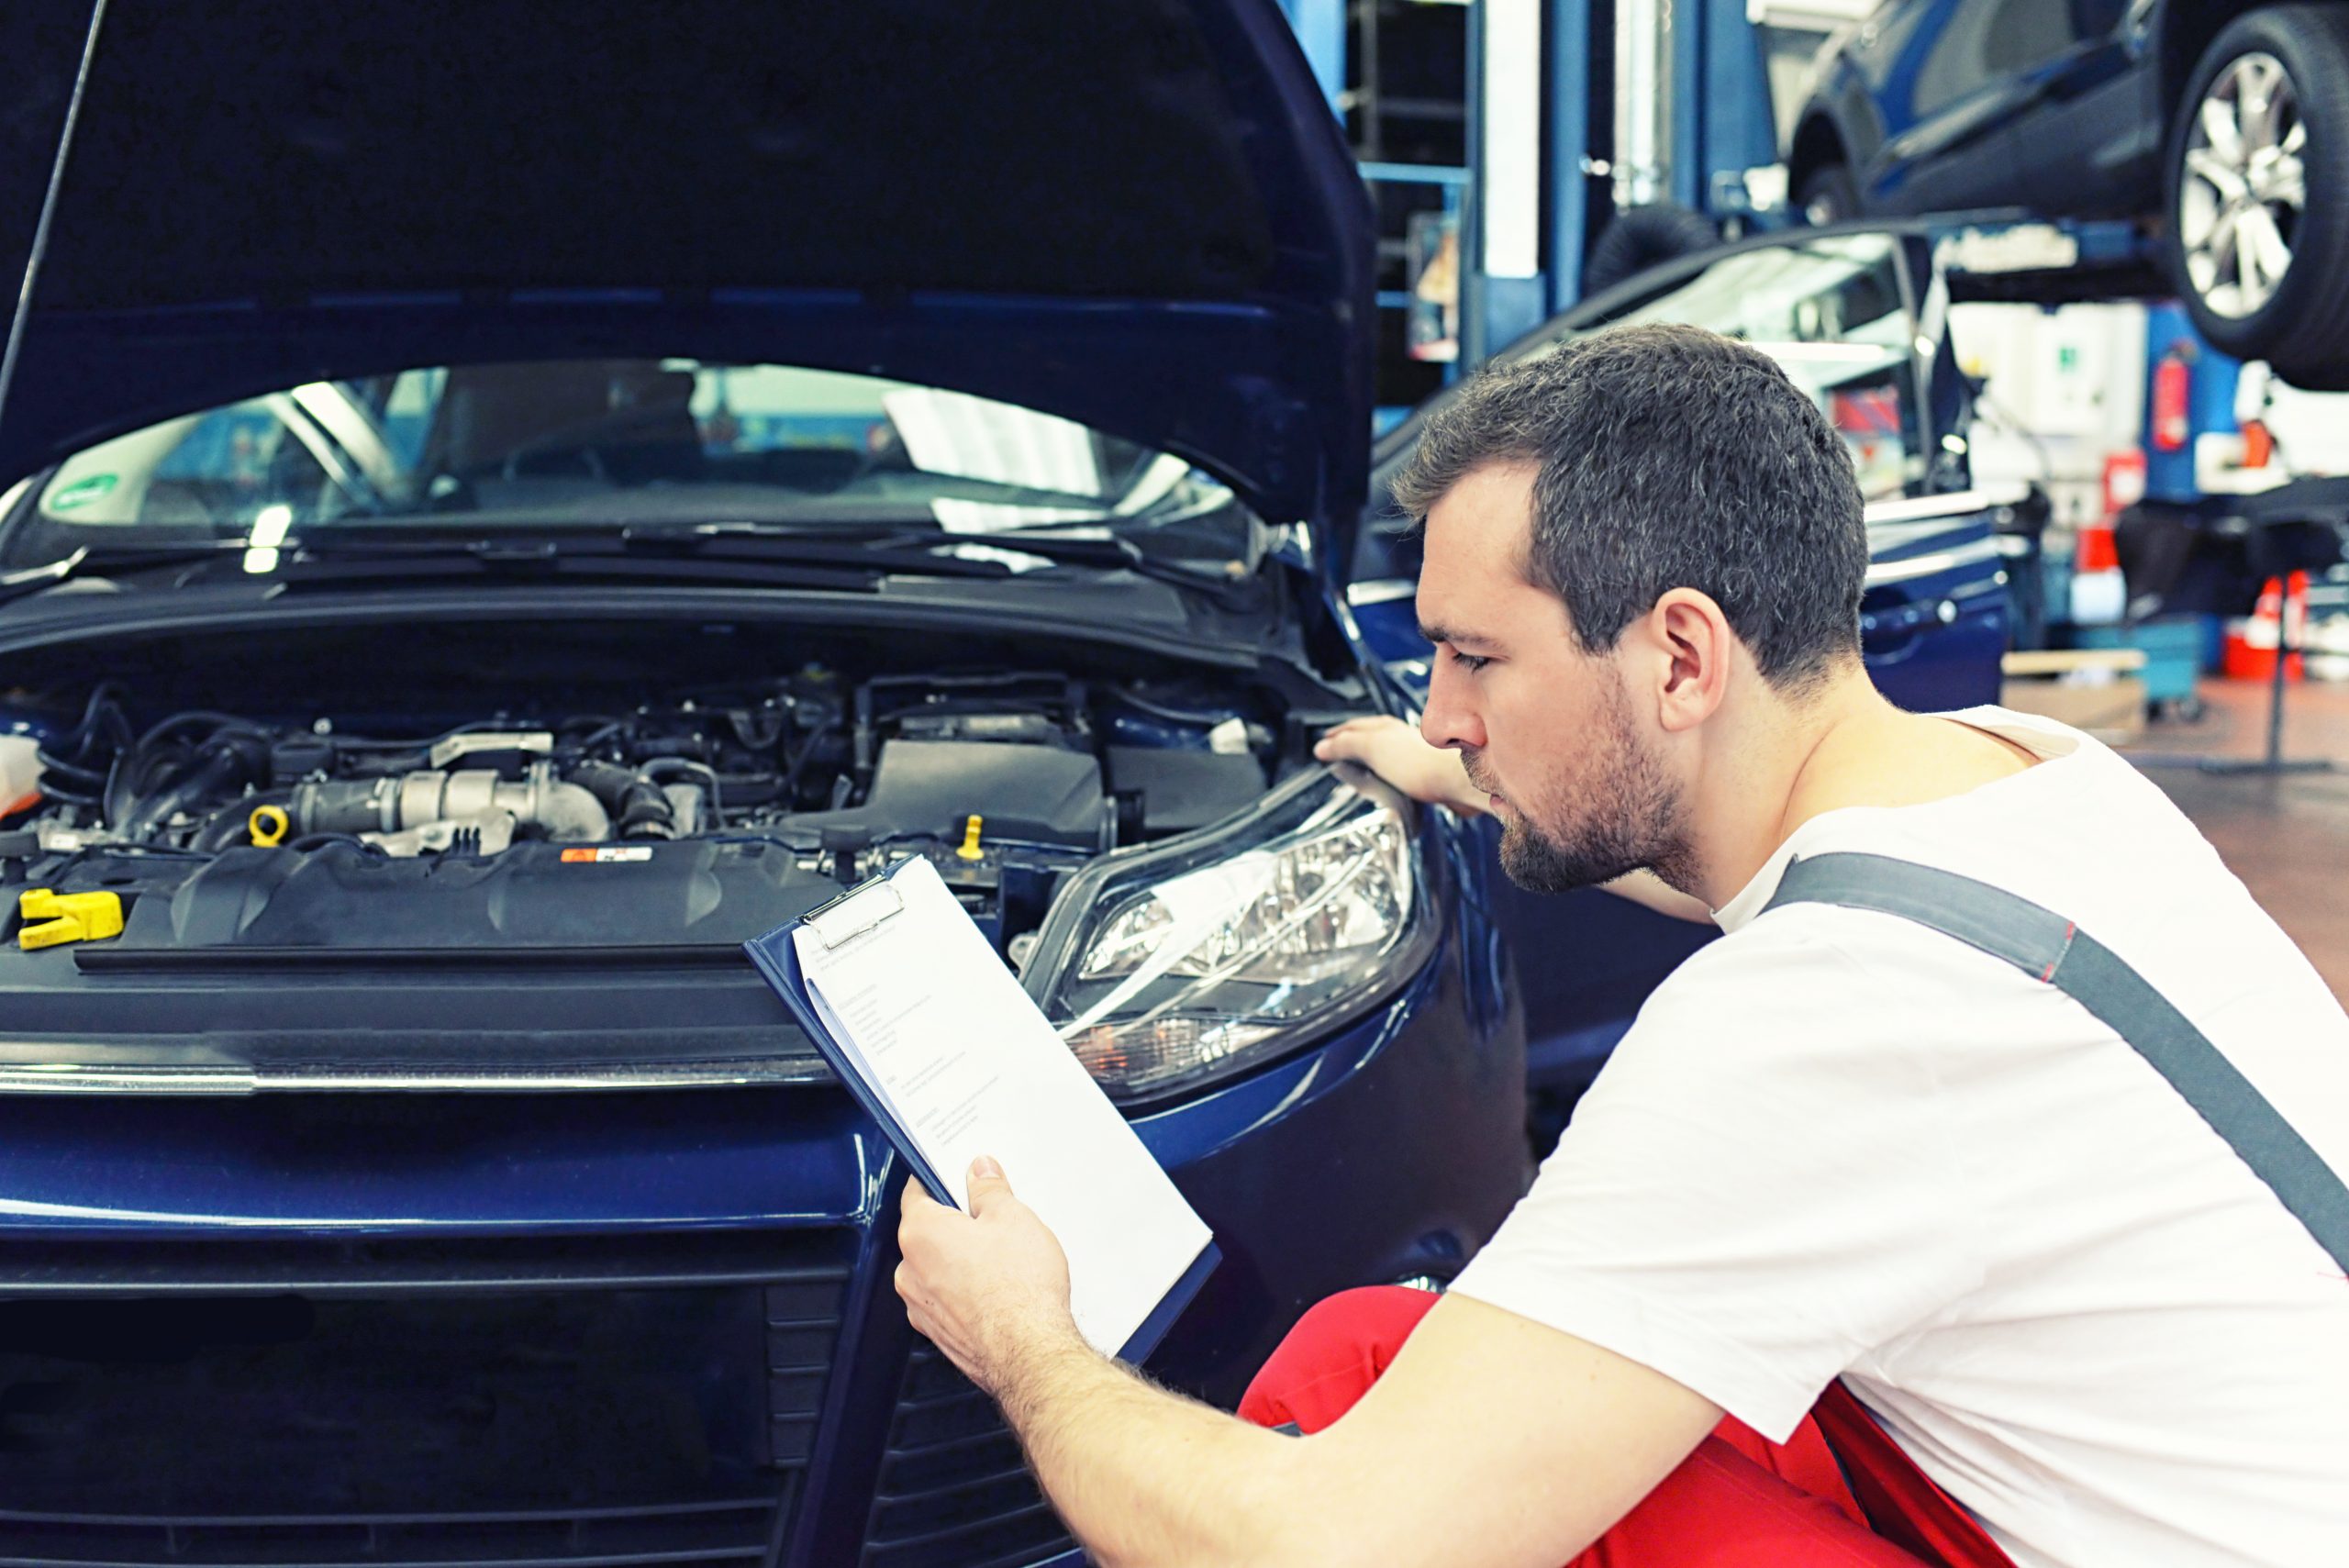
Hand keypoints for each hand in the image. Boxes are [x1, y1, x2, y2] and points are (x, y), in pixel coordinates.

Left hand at [897, 1156, 1081, 1395]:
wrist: (1029, 1352)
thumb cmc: (1019, 1290)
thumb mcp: (1013, 1217)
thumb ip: (989, 1189)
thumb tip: (981, 1173)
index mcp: (920, 1233)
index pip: (918, 1191)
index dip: (941, 1178)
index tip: (959, 1176)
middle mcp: (910, 1272)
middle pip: (928, 1232)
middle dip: (958, 1224)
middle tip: (994, 1221)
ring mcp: (922, 1308)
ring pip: (938, 1269)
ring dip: (961, 1260)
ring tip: (1004, 1260)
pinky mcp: (939, 1334)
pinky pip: (947, 1299)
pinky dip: (966, 1292)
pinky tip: (999, 1290)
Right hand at [1314, 715, 1487, 814]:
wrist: (1457, 781)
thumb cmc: (1421, 763)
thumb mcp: (1372, 749)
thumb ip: (1346, 745)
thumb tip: (1322, 746)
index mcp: (1384, 728)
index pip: (1354, 727)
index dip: (1337, 734)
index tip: (1326, 740)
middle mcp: (1399, 738)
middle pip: (1370, 737)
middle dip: (1354, 743)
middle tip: (1338, 751)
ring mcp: (1414, 756)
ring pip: (1385, 755)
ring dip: (1370, 761)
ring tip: (1359, 770)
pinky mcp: (1425, 775)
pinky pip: (1398, 774)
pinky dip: (1386, 778)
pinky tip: (1387, 786)